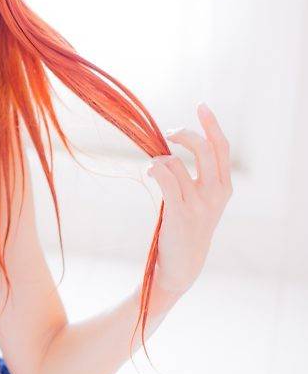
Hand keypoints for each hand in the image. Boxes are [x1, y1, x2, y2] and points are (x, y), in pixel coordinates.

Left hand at [145, 103, 232, 295]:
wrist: (182, 266)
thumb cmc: (186, 228)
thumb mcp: (200, 201)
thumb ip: (195, 176)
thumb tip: (171, 146)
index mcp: (223, 188)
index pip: (221, 148)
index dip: (211, 125)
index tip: (201, 107)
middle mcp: (216, 194)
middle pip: (205, 149)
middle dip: (185, 133)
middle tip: (168, 132)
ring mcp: (200, 204)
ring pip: (177, 163)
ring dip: (159, 161)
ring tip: (154, 170)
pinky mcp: (181, 213)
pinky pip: (166, 178)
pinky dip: (155, 170)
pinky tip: (150, 173)